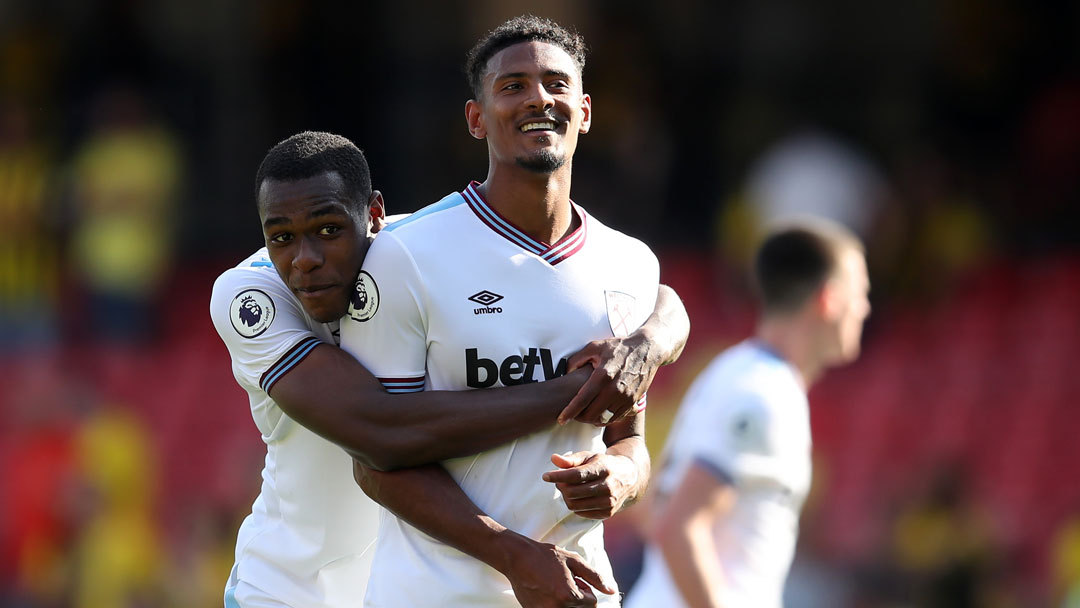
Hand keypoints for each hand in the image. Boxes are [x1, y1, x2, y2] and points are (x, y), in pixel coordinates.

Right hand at [499, 533, 614, 607]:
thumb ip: (595, 577)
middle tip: (565, 582)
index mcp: (570, 595)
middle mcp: (558, 607)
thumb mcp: (574, 561)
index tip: (574, 579)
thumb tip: (612, 591)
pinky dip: (553, 604)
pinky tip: (546, 592)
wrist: (517, 558)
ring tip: (556, 587)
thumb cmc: (546, 556)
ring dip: (566, 603)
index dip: (585, 589)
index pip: (591, 603)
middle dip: (577, 598)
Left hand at [542, 451, 638, 519]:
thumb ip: (571, 459)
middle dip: (561, 487)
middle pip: (574, 492)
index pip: (576, 475)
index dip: (558, 476)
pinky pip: (582, 513)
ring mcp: (609, 501)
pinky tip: (577, 497)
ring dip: (566, 497)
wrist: (629, 478)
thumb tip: (553, 459)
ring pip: (576, 505)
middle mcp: (608, 486)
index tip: (545, 476)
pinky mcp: (608, 512)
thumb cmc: (604, 464)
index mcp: (603, 468)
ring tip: (567, 489)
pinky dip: (575, 506)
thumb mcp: (589, 457)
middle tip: (559, 481)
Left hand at [558, 333, 658, 425]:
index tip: (561, 419)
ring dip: (592, 419)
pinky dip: (605, 418)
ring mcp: (625, 397)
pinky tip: (599, 413)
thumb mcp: (594, 346)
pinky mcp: (633, 401)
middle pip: (592, 414)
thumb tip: (565, 373)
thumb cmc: (618, 347)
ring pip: (604, 418)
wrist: (647, 350)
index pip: (582, 399)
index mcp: (602, 375)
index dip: (570, 412)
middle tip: (573, 415)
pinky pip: (616, 417)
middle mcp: (614, 388)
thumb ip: (577, 359)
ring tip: (585, 414)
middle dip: (579, 418)